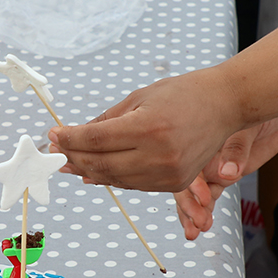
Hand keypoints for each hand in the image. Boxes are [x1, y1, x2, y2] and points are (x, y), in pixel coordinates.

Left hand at [48, 67, 242, 190]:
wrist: (225, 105)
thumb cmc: (182, 93)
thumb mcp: (141, 97)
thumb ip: (107, 119)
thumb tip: (75, 135)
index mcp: (148, 127)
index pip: (96, 138)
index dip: (70, 139)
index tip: (52, 135)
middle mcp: (158, 155)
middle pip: (101, 163)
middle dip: (73, 157)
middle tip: (54, 152)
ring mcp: (168, 174)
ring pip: (114, 179)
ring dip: (88, 171)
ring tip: (69, 163)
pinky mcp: (174, 184)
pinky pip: (133, 184)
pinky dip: (111, 178)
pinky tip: (94, 173)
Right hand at [173, 111, 277, 237]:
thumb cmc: (260, 105)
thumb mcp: (249, 123)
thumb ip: (236, 148)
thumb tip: (228, 174)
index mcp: (199, 135)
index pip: (184, 161)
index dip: (191, 182)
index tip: (202, 197)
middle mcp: (200, 153)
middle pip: (184, 181)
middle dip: (190, 204)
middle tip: (199, 222)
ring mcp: (211, 166)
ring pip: (196, 194)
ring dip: (193, 213)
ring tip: (195, 231)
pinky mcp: (225, 175)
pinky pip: (210, 197)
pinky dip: (204, 211)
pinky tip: (200, 226)